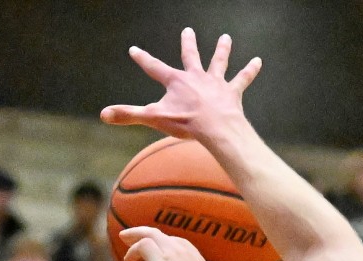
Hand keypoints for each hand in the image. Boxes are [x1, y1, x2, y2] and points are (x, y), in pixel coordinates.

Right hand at [100, 28, 261, 143]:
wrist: (216, 128)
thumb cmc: (186, 124)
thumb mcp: (153, 119)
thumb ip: (128, 115)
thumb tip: (103, 115)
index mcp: (176, 81)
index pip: (154, 67)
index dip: (143, 59)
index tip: (135, 50)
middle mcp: (196, 76)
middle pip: (191, 56)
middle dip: (188, 44)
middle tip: (188, 31)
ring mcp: (215, 83)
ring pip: (219, 62)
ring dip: (222, 50)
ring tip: (226, 38)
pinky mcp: (232, 92)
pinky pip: (243, 79)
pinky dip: (250, 70)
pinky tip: (258, 61)